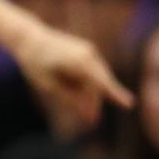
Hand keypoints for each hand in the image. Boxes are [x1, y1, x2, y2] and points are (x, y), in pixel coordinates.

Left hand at [10, 22, 132, 136]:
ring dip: (89, 93)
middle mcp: (88, 54)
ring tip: (74, 99)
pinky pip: (92, 72)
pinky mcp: (88, 51)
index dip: (114, 94)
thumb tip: (88, 113)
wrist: (29, 37)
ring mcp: (90, 51)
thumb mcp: (48, 85)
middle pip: (99, 84)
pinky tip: (67, 80)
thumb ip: (69, 99)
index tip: (129, 104)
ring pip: (97, 79)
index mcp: (78, 62)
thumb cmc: (35, 63)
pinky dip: (86, 82)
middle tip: (90, 121)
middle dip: (94, 102)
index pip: (100, 82)